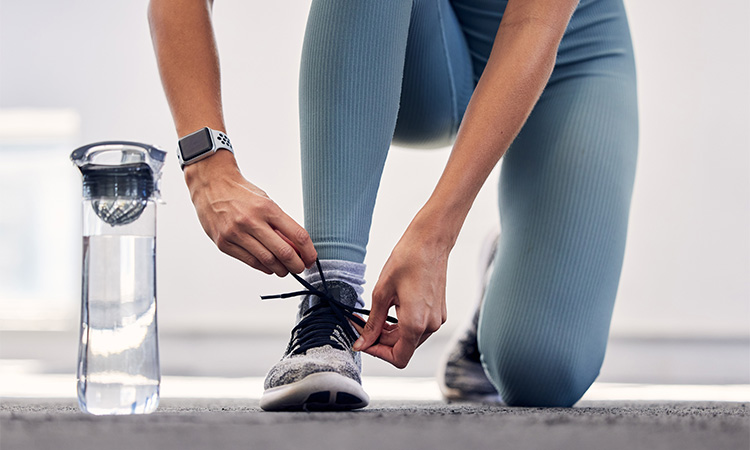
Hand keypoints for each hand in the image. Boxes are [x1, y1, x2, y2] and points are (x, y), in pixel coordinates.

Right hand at [184, 150, 316, 275]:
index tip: (311, 259)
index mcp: (267, 208)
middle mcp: (251, 221)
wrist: (210, 184)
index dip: (309, 251)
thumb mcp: (265, 202)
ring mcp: (236, 234)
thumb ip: (279, 224)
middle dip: (297, 265)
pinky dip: (263, 267)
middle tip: (300, 268)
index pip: (297, 235)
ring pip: (267, 261)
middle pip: (284, 252)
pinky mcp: (224, 243)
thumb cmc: (241, 193)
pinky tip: (269, 267)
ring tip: (285, 269)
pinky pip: (250, 261)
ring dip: (280, 269)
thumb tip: (296, 248)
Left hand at [352, 222, 450, 367]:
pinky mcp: (438, 312)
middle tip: (361, 325)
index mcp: (415, 324)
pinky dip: (403, 325)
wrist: (430, 242)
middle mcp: (430, 326)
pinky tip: (391, 309)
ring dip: (391, 333)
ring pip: (410, 339)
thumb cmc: (407, 261)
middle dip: (380, 341)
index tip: (363, 340)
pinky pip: (418, 328)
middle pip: (403, 349)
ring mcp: (437, 319)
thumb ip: (372, 323)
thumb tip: (362, 342)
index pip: (398, 358)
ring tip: (375, 316)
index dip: (377, 353)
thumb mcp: (381, 293)